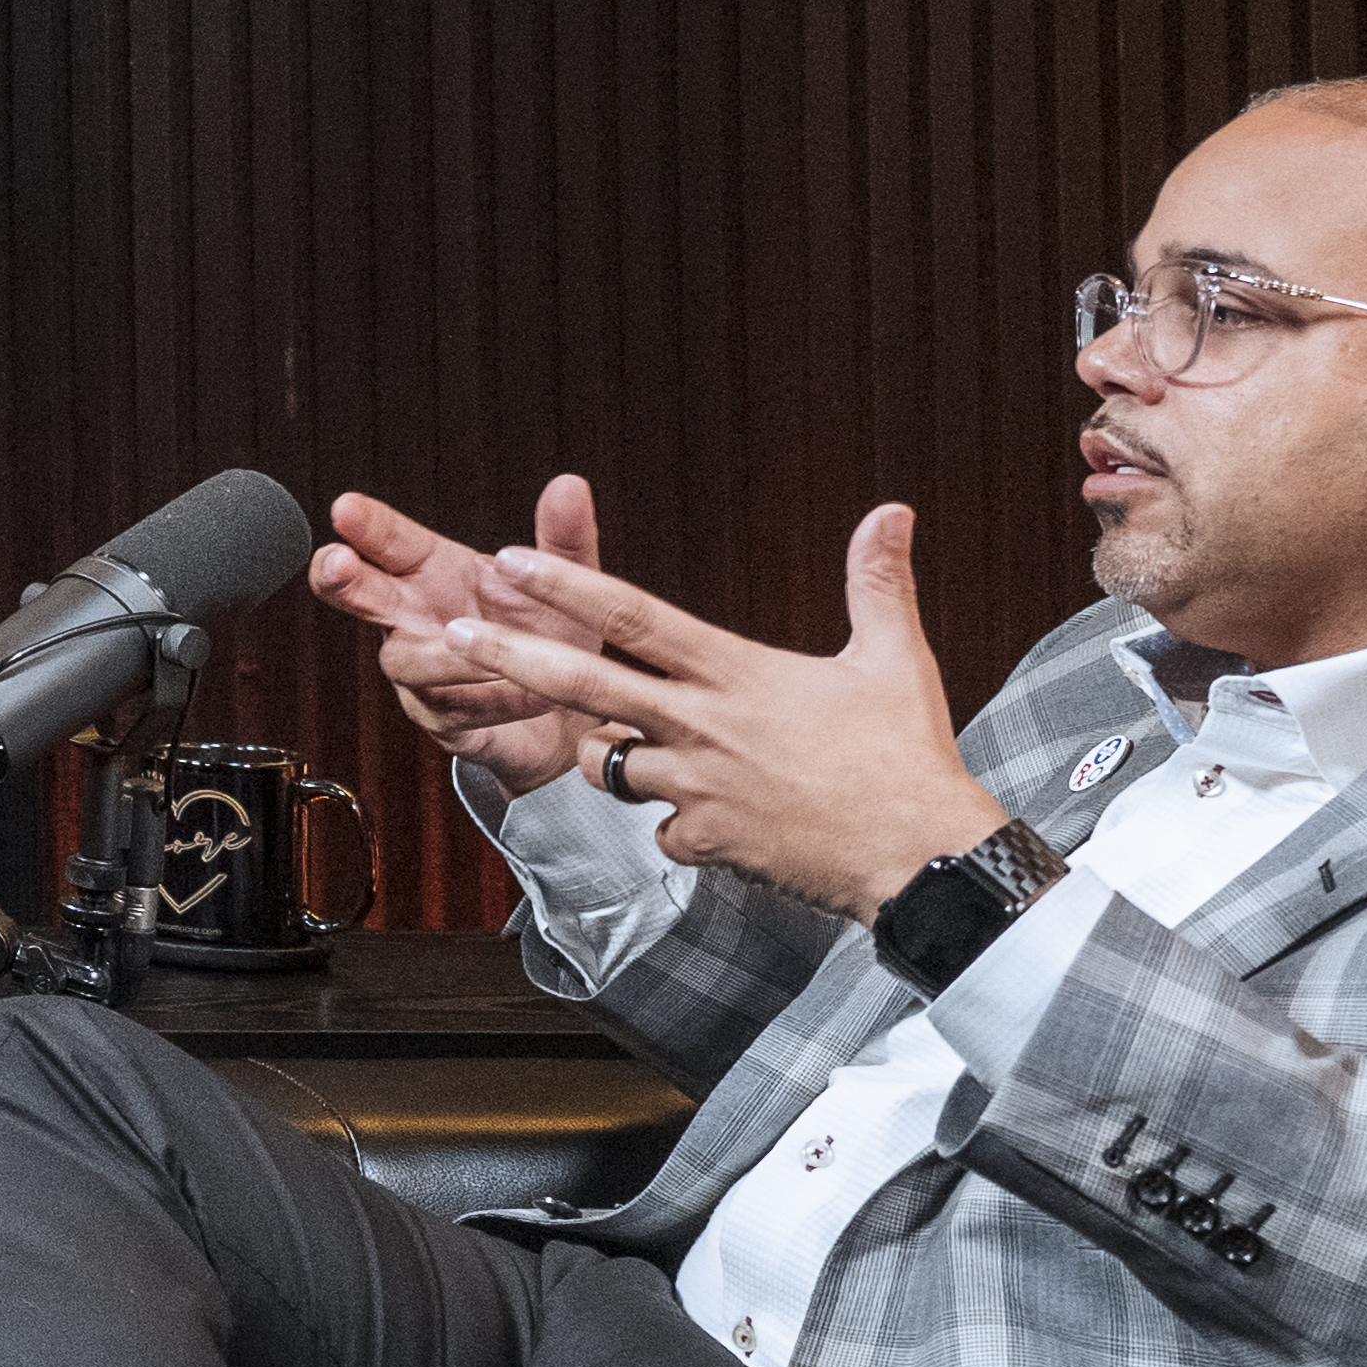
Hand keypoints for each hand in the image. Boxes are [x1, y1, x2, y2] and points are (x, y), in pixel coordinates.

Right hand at [304, 475, 613, 787]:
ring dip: (442, 653)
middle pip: (361, 598)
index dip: (367, 526)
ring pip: (407, 661)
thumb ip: (562, 537)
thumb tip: (569, 485)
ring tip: (478, 645)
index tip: (346, 507)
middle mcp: (414, 620)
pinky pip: (457, 711)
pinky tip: (532, 691)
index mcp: (433, 573)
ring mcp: (422, 675)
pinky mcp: (445, 722)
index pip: (390, 542)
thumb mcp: (564, 579)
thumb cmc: (547, 635)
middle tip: (337, 564)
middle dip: (343, 581)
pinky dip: (496, 699)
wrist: (567, 712)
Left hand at [464, 506, 1006, 911]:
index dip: (568, 586)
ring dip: (604, 751)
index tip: (510, 561)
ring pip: (606, 764)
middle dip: (509, 658)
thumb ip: (876, 583)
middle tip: (448, 635)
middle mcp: (702, 728)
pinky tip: (706, 816)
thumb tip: (892, 511)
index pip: (635, 618)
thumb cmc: (906, 756)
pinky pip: (656, 827)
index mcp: (737, 673)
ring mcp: (696, 789)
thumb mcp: (894, 658)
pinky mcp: (705, 842)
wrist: (917, 855)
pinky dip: (668, 820)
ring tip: (632, 741)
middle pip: (584, 686)